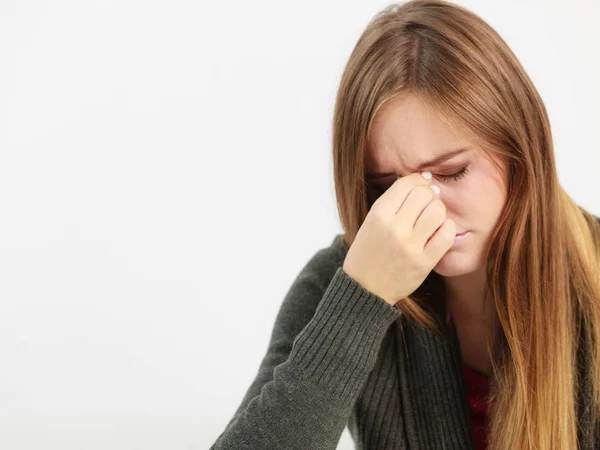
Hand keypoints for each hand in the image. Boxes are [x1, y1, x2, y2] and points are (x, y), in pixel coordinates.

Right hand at [342, 171, 455, 305]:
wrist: (364, 288)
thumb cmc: (368, 251)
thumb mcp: (371, 221)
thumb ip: (393, 202)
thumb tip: (424, 181)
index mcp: (378, 214)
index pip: (407, 183)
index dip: (418, 181)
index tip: (420, 188)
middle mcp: (394, 227)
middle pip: (425, 194)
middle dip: (429, 195)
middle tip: (427, 204)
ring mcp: (410, 246)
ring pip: (437, 211)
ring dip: (438, 211)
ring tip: (431, 219)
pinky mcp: (424, 262)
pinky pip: (447, 234)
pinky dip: (446, 229)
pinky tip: (438, 232)